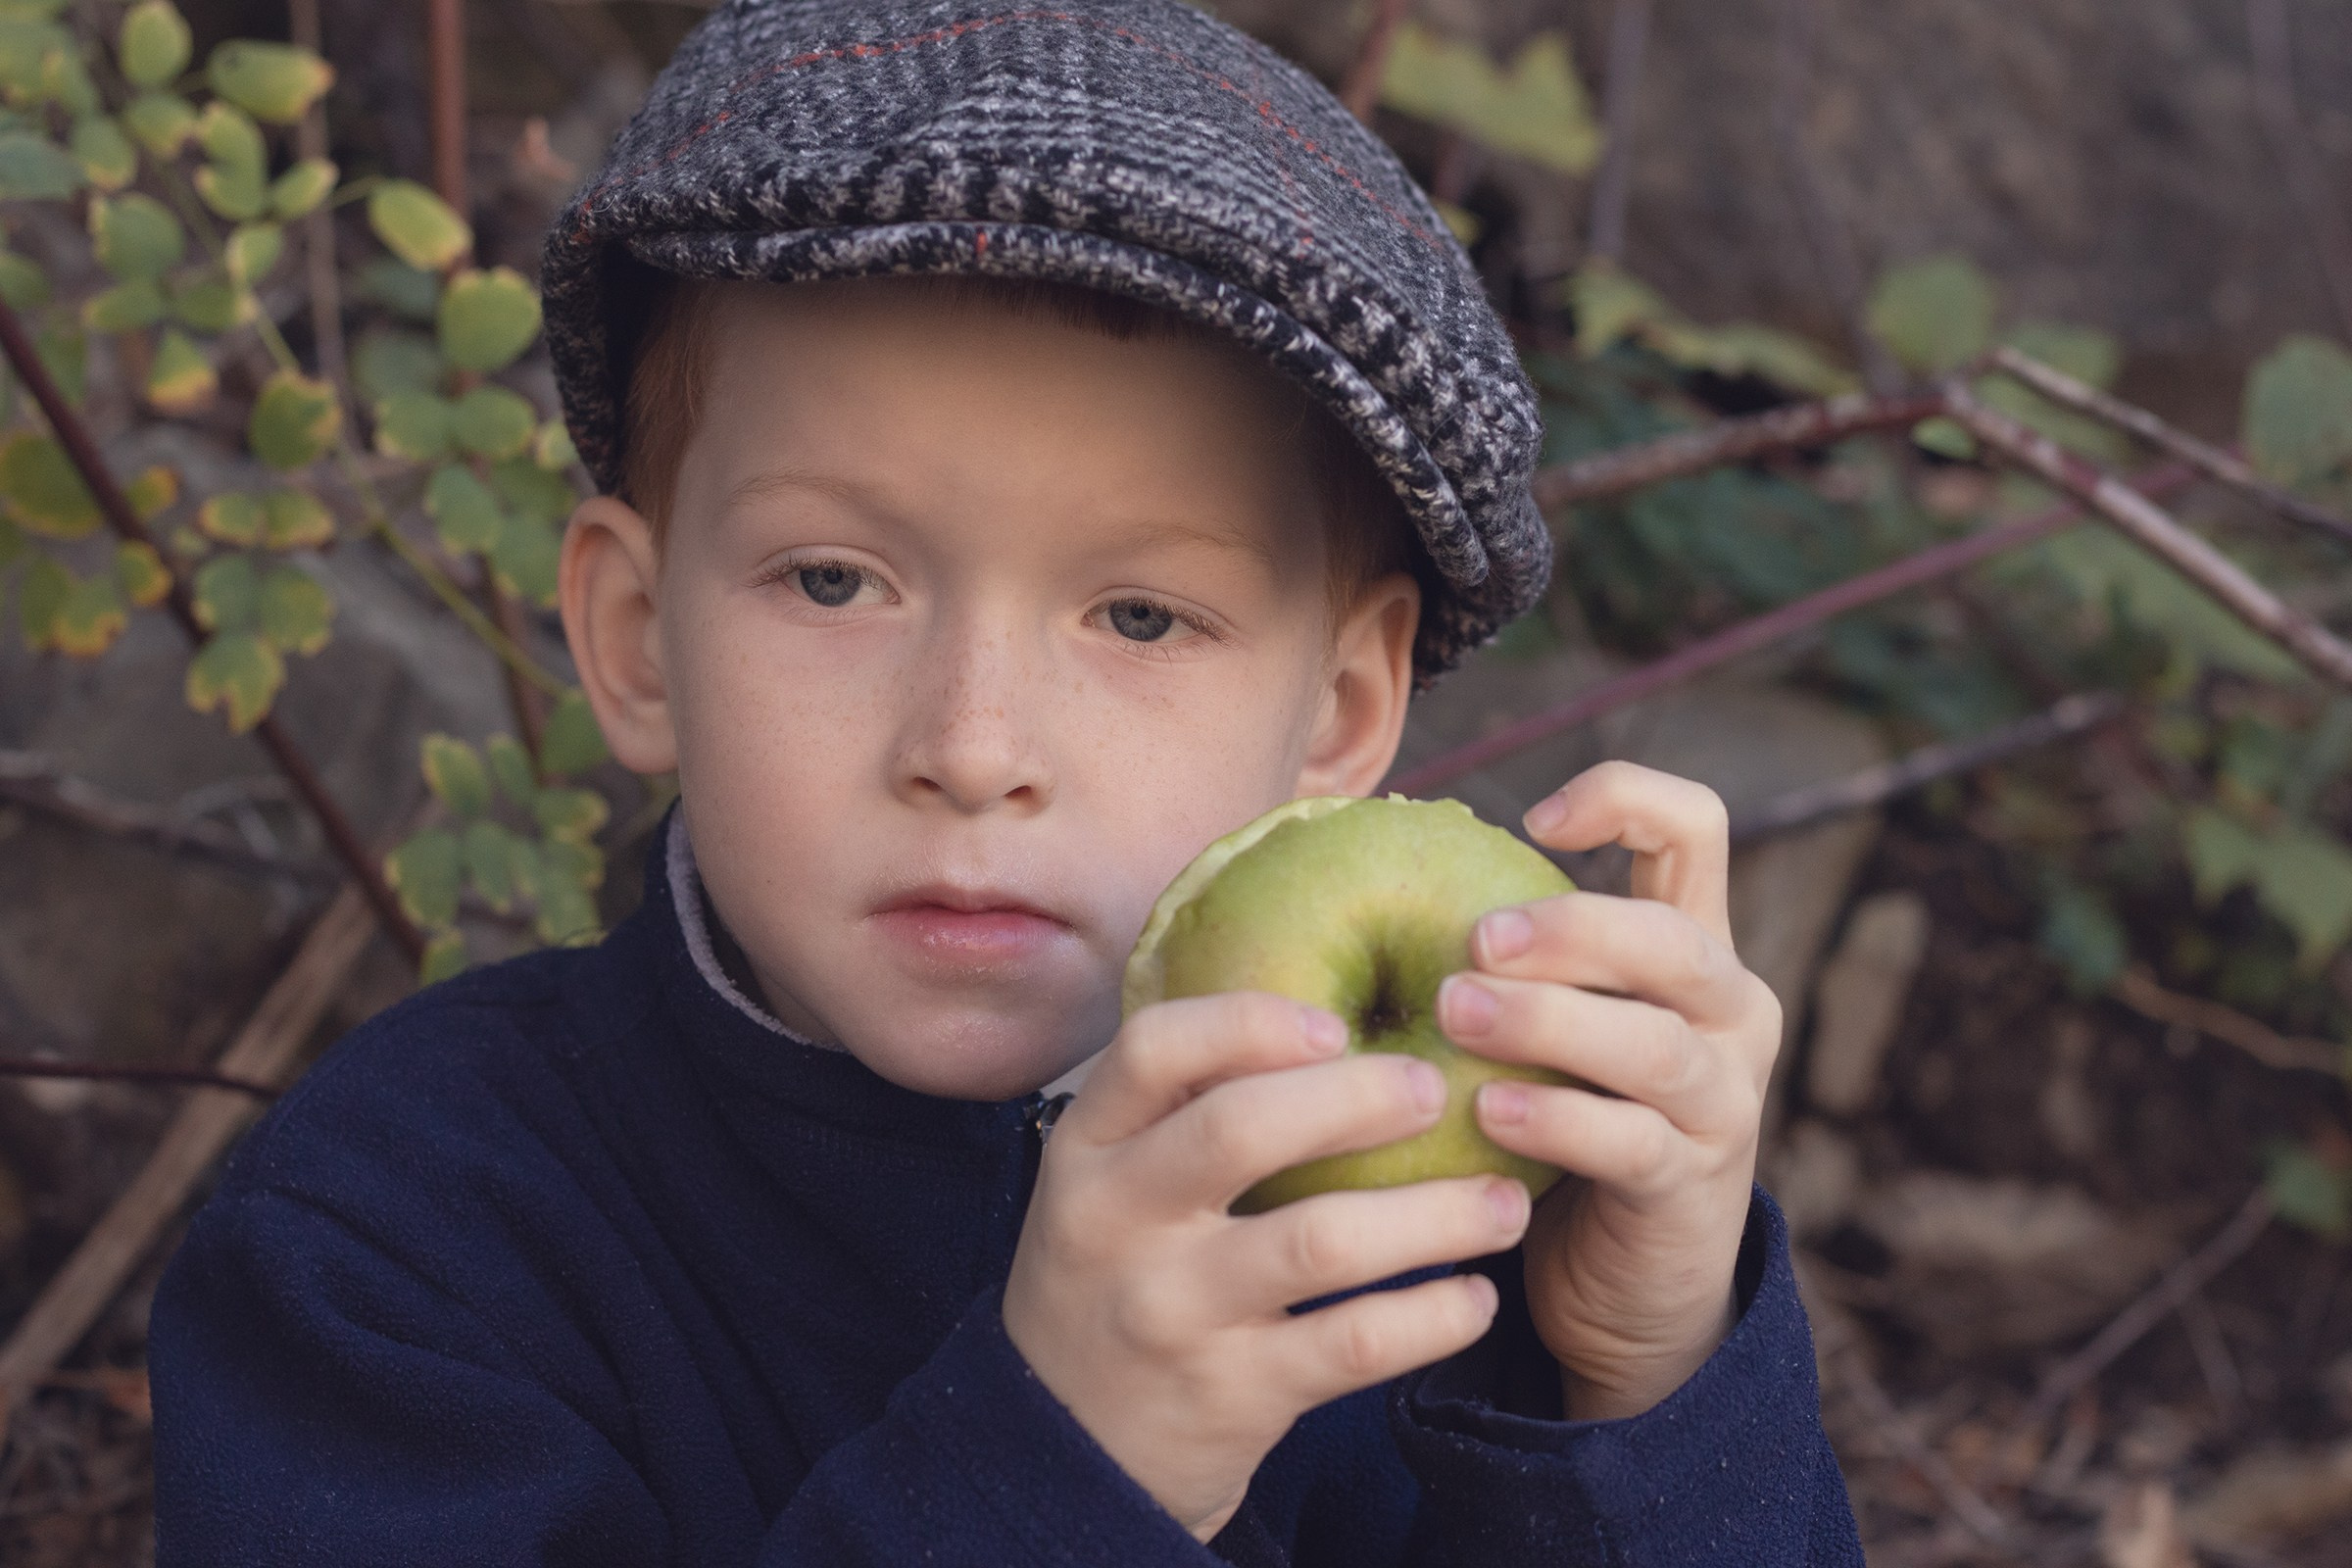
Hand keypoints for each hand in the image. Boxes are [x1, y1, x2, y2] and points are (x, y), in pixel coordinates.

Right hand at [1001, 992, 1531, 1541]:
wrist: (1067, 1457)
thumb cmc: (1117, 1283)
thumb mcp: (1108, 1190)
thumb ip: (1182, 1114)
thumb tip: (1337, 1023)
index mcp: (1086, 1152)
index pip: (1151, 1049)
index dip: (1250, 1021)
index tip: (1336, 1024)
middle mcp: (1115, 1223)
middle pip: (1241, 1128)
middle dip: (1359, 1098)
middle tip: (1438, 1091)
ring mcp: (1172, 1313)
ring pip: (1321, 1241)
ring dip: (1435, 1213)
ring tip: (1505, 1203)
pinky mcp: (1231, 1396)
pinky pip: (1354, 1344)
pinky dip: (1433, 1316)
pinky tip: (1474, 1297)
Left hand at [1433, 760, 1780, 1421]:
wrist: (1629, 1284)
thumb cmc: (1561, 1121)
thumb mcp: (1553, 1024)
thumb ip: (1507, 952)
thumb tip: (1361, 856)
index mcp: (1694, 949)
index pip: (1696, 828)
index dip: (1625, 798)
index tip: (1533, 822)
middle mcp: (1728, 1013)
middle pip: (1675, 939)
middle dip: (1571, 930)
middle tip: (1475, 941)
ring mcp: (1722, 1102)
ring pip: (1655, 1044)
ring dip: (1547, 1022)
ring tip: (1454, 1013)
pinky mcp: (1691, 1186)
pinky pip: (1632, 1142)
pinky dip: (1557, 1121)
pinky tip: (1489, 1113)